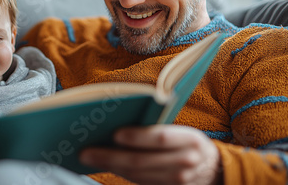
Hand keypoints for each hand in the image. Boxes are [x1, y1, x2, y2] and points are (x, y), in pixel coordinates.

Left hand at [79, 125, 221, 184]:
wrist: (212, 168)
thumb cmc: (188, 141)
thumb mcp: (181, 129)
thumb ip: (157, 127)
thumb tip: (120, 121)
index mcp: (189, 139)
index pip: (160, 138)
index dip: (137, 137)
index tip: (115, 134)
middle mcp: (185, 161)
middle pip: (141, 161)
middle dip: (110, 156)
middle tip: (86, 151)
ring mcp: (176, 180)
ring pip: (136, 174)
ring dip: (110, 165)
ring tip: (88, 157)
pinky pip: (138, 181)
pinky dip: (119, 172)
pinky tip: (104, 164)